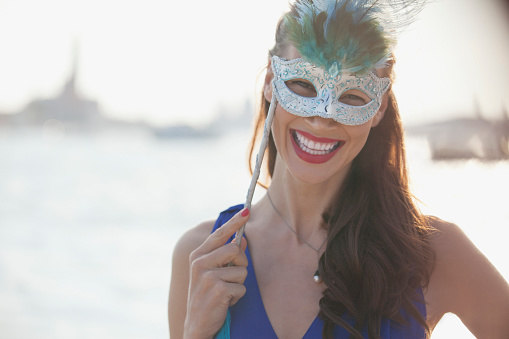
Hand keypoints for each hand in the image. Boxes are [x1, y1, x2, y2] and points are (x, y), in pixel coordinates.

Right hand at [184, 208, 248, 338]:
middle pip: (235, 249)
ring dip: (238, 284)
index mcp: (198, 255)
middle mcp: (200, 262)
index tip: (247, 211)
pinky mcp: (217, 289)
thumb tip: (242, 239)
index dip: (235, 222)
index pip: (219, 234)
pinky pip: (241, 288)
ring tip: (225, 292)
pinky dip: (238, 296)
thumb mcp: (212, 272)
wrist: (197, 324)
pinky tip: (225, 302)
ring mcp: (207, 276)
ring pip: (242, 270)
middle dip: (241, 263)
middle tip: (231, 277)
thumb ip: (224, 255)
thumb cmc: (208, 295)